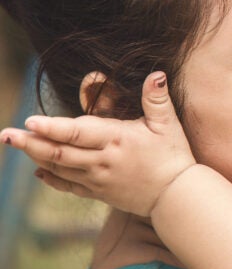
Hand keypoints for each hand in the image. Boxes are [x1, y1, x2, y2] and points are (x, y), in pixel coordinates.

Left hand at [0, 72, 195, 216]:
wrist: (177, 195)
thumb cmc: (173, 155)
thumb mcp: (168, 124)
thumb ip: (156, 98)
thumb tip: (156, 73)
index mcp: (116, 140)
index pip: (78, 132)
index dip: (52, 127)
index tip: (30, 121)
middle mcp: (101, 161)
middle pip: (58, 152)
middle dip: (29, 143)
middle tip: (6, 135)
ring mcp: (97, 179)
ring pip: (59, 168)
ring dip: (35, 156)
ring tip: (16, 144)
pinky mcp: (99, 193)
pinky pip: (68, 186)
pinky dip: (50, 178)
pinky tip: (38, 172)